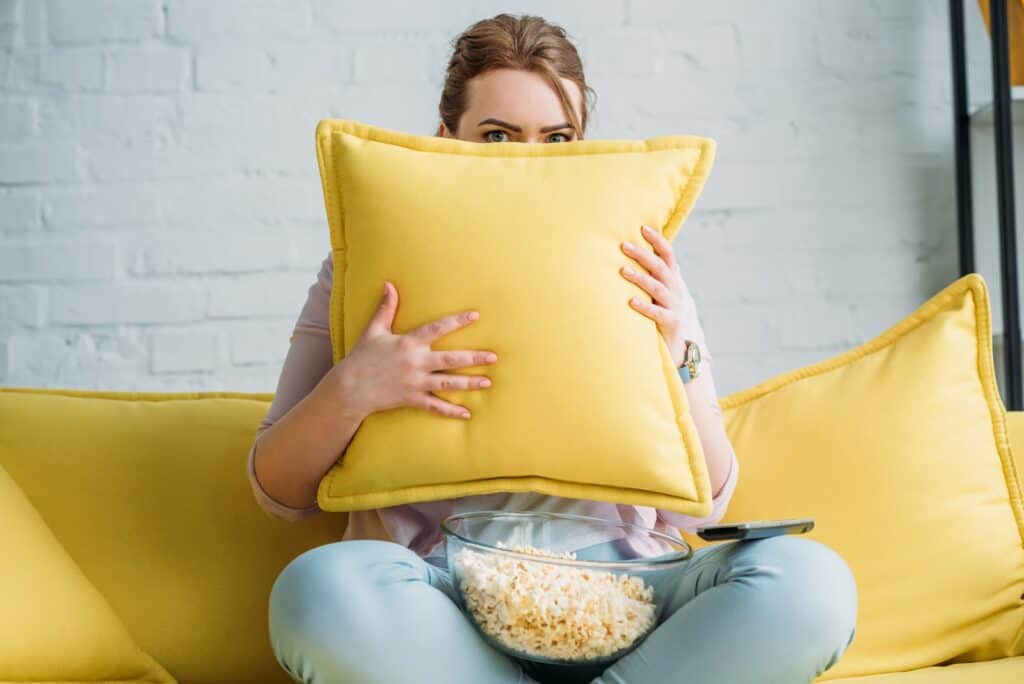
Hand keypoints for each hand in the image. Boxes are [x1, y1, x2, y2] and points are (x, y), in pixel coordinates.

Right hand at [334, 281, 497, 419]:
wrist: (349, 388)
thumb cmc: (362, 357)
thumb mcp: (373, 331)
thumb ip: (385, 308)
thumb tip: (388, 284)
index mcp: (408, 343)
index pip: (437, 328)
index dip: (457, 321)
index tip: (476, 316)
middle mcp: (415, 362)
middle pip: (450, 359)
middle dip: (474, 358)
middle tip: (493, 356)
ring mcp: (415, 382)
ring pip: (448, 383)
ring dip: (469, 383)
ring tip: (488, 381)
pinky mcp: (411, 399)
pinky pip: (435, 406)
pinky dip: (451, 411)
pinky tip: (467, 414)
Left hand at [620, 224, 705, 367]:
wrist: (687, 347)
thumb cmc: (671, 315)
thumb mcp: (668, 292)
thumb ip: (660, 275)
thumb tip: (650, 253)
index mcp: (674, 280)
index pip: (668, 255)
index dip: (657, 241)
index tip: (643, 228)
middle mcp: (676, 291)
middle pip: (661, 268)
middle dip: (643, 255)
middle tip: (624, 245)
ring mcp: (675, 307)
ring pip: (657, 288)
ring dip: (640, 278)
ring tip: (623, 271)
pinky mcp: (671, 324)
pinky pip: (656, 314)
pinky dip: (644, 307)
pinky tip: (630, 302)